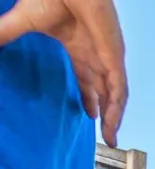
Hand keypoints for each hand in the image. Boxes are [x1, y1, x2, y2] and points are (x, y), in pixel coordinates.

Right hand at [0, 0, 126, 145]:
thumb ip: (6, 34)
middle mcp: (97, 54)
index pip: (87, 78)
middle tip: (104, 134)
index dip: (89, 97)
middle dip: (105, 112)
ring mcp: (108, 58)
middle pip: (104, 90)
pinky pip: (120, 90)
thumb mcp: (24, 22)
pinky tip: (112, 124)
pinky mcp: (115, 58)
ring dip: (114, 117)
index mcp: (79, 46)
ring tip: (110, 138)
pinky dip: (117, 109)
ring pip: (115, 94)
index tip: (89, 114)